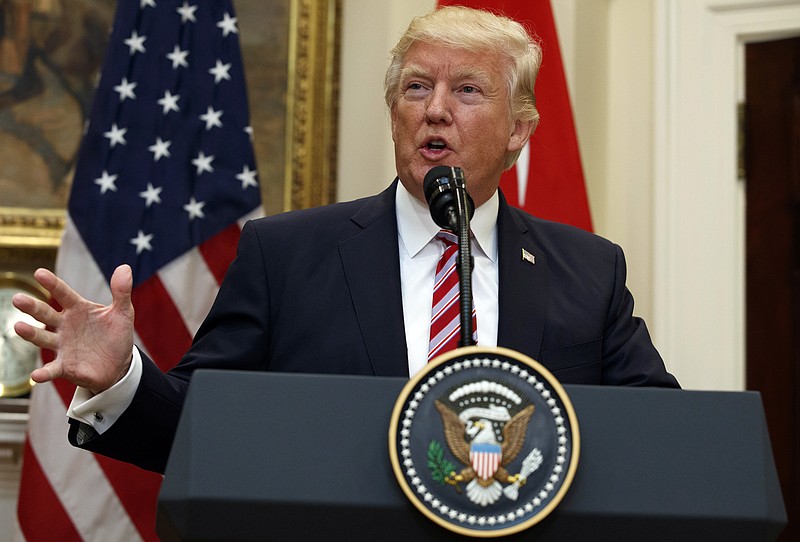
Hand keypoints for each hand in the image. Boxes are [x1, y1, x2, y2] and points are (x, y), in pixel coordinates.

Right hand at [12, 265, 134, 394]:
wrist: (119, 365)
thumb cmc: (116, 335)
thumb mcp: (123, 313)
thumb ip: (121, 291)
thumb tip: (125, 267)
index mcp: (78, 309)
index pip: (63, 294)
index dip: (52, 284)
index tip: (39, 273)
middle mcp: (64, 326)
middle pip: (45, 314)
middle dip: (32, 307)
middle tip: (18, 299)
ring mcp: (62, 346)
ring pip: (43, 338)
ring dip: (31, 334)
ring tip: (18, 327)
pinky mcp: (65, 366)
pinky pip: (52, 370)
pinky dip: (43, 373)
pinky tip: (36, 376)